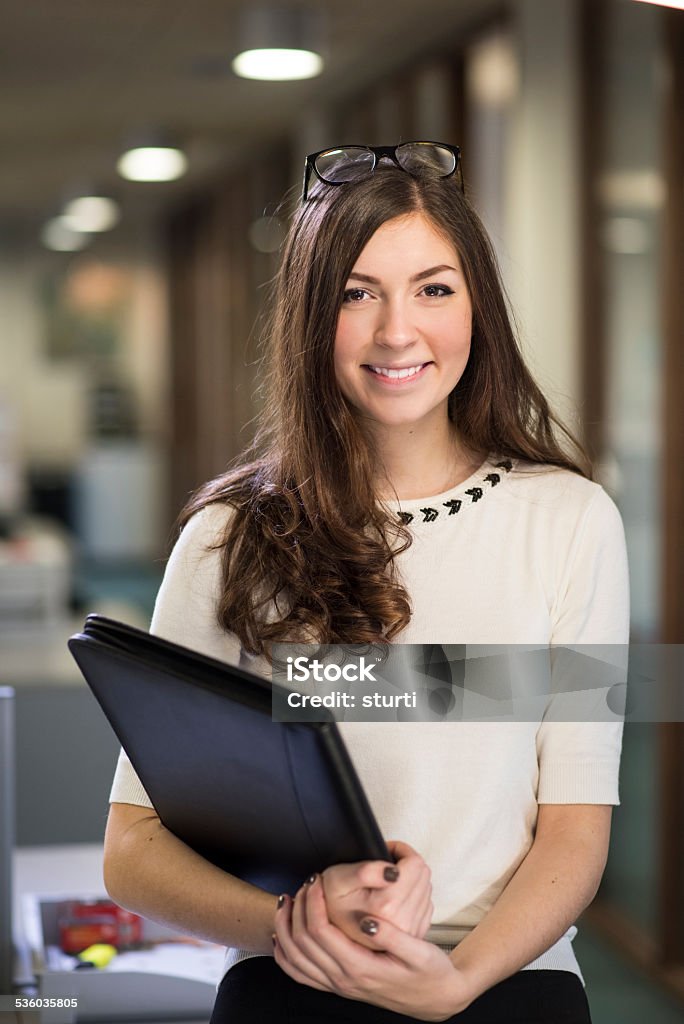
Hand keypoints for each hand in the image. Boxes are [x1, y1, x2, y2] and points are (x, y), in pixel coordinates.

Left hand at [273, 874, 471, 1021]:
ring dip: (285, 928)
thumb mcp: (420, 952)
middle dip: (298, 908)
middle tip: (304, 882)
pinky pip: (301, 975)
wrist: (437, 999)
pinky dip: (286, 955)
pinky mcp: (340, 986)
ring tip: (287, 901)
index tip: (317, 880)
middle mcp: (344, 980)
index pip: (321, 932)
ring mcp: (339, 986)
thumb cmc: (430, 972)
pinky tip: (283, 936)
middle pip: (303, 942)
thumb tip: (368, 920)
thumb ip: (393, 936)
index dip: (314, 903)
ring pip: (296, 960)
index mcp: (361, 968)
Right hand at [320, 840, 432, 948]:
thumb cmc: (330, 905)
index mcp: (388, 905)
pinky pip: (426, 905)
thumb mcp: (339, 879)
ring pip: (426, 888)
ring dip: (411, 880)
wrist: (331, 936)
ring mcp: (411, 930)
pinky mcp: (414, 934)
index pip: (415, 863)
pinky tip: (395, 897)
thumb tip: (394, 870)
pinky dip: (414, 896)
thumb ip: (366, 871)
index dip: (401, 850)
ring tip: (388, 882)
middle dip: (407, 864)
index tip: (386, 852)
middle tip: (385, 866)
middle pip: (424, 874)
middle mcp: (403, 920)